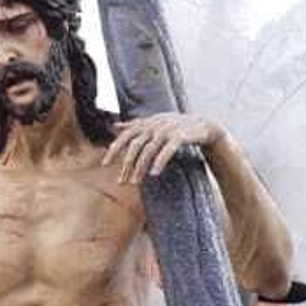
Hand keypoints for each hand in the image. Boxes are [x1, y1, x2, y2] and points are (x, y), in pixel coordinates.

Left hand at [105, 113, 221, 185]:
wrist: (201, 125)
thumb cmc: (174, 126)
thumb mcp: (152, 123)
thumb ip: (133, 125)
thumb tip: (113, 126)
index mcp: (145, 123)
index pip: (125, 136)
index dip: (114, 149)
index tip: (104, 164)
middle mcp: (154, 125)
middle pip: (135, 146)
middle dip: (127, 164)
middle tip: (121, 181)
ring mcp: (167, 130)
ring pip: (149, 150)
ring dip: (140, 167)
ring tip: (135, 182)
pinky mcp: (180, 136)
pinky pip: (168, 150)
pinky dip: (160, 161)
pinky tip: (154, 174)